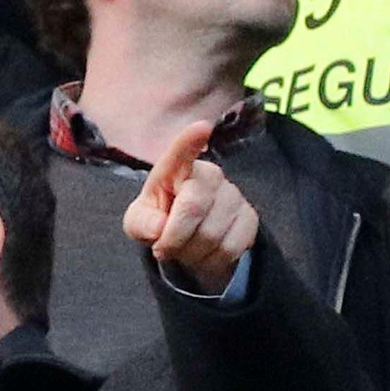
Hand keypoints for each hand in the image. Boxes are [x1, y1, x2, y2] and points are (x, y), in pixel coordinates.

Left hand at [123, 121, 258, 294]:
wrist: (187, 238)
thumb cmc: (158, 220)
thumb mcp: (139, 222)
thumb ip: (141, 223)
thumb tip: (158, 228)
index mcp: (176, 169)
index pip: (182, 152)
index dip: (191, 141)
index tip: (201, 128)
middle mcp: (210, 175)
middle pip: (193, 208)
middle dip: (173, 239)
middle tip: (163, 248)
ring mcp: (233, 195)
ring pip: (213, 235)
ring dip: (191, 254)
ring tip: (183, 251)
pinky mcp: (250, 217)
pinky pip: (231, 248)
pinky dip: (211, 262)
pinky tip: (203, 255)